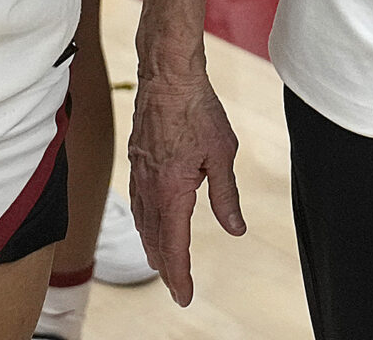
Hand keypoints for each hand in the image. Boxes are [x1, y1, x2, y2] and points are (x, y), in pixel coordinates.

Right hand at [128, 65, 245, 305]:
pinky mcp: (136, 160)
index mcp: (172, 191)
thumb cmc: (198, 110)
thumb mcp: (222, 154)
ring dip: (152, 248)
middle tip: (177, 288)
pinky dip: (144, 223)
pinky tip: (149, 223)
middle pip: (155, 240)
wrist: (167, 76)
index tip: (185, 296)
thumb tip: (235, 229)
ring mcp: (140, 174)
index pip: (175, 245)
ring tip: (162, 264)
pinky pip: (137, 202)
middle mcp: (150, 187)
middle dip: (166, 268)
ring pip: (143, 222)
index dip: (180, 275)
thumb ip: (226, 195)